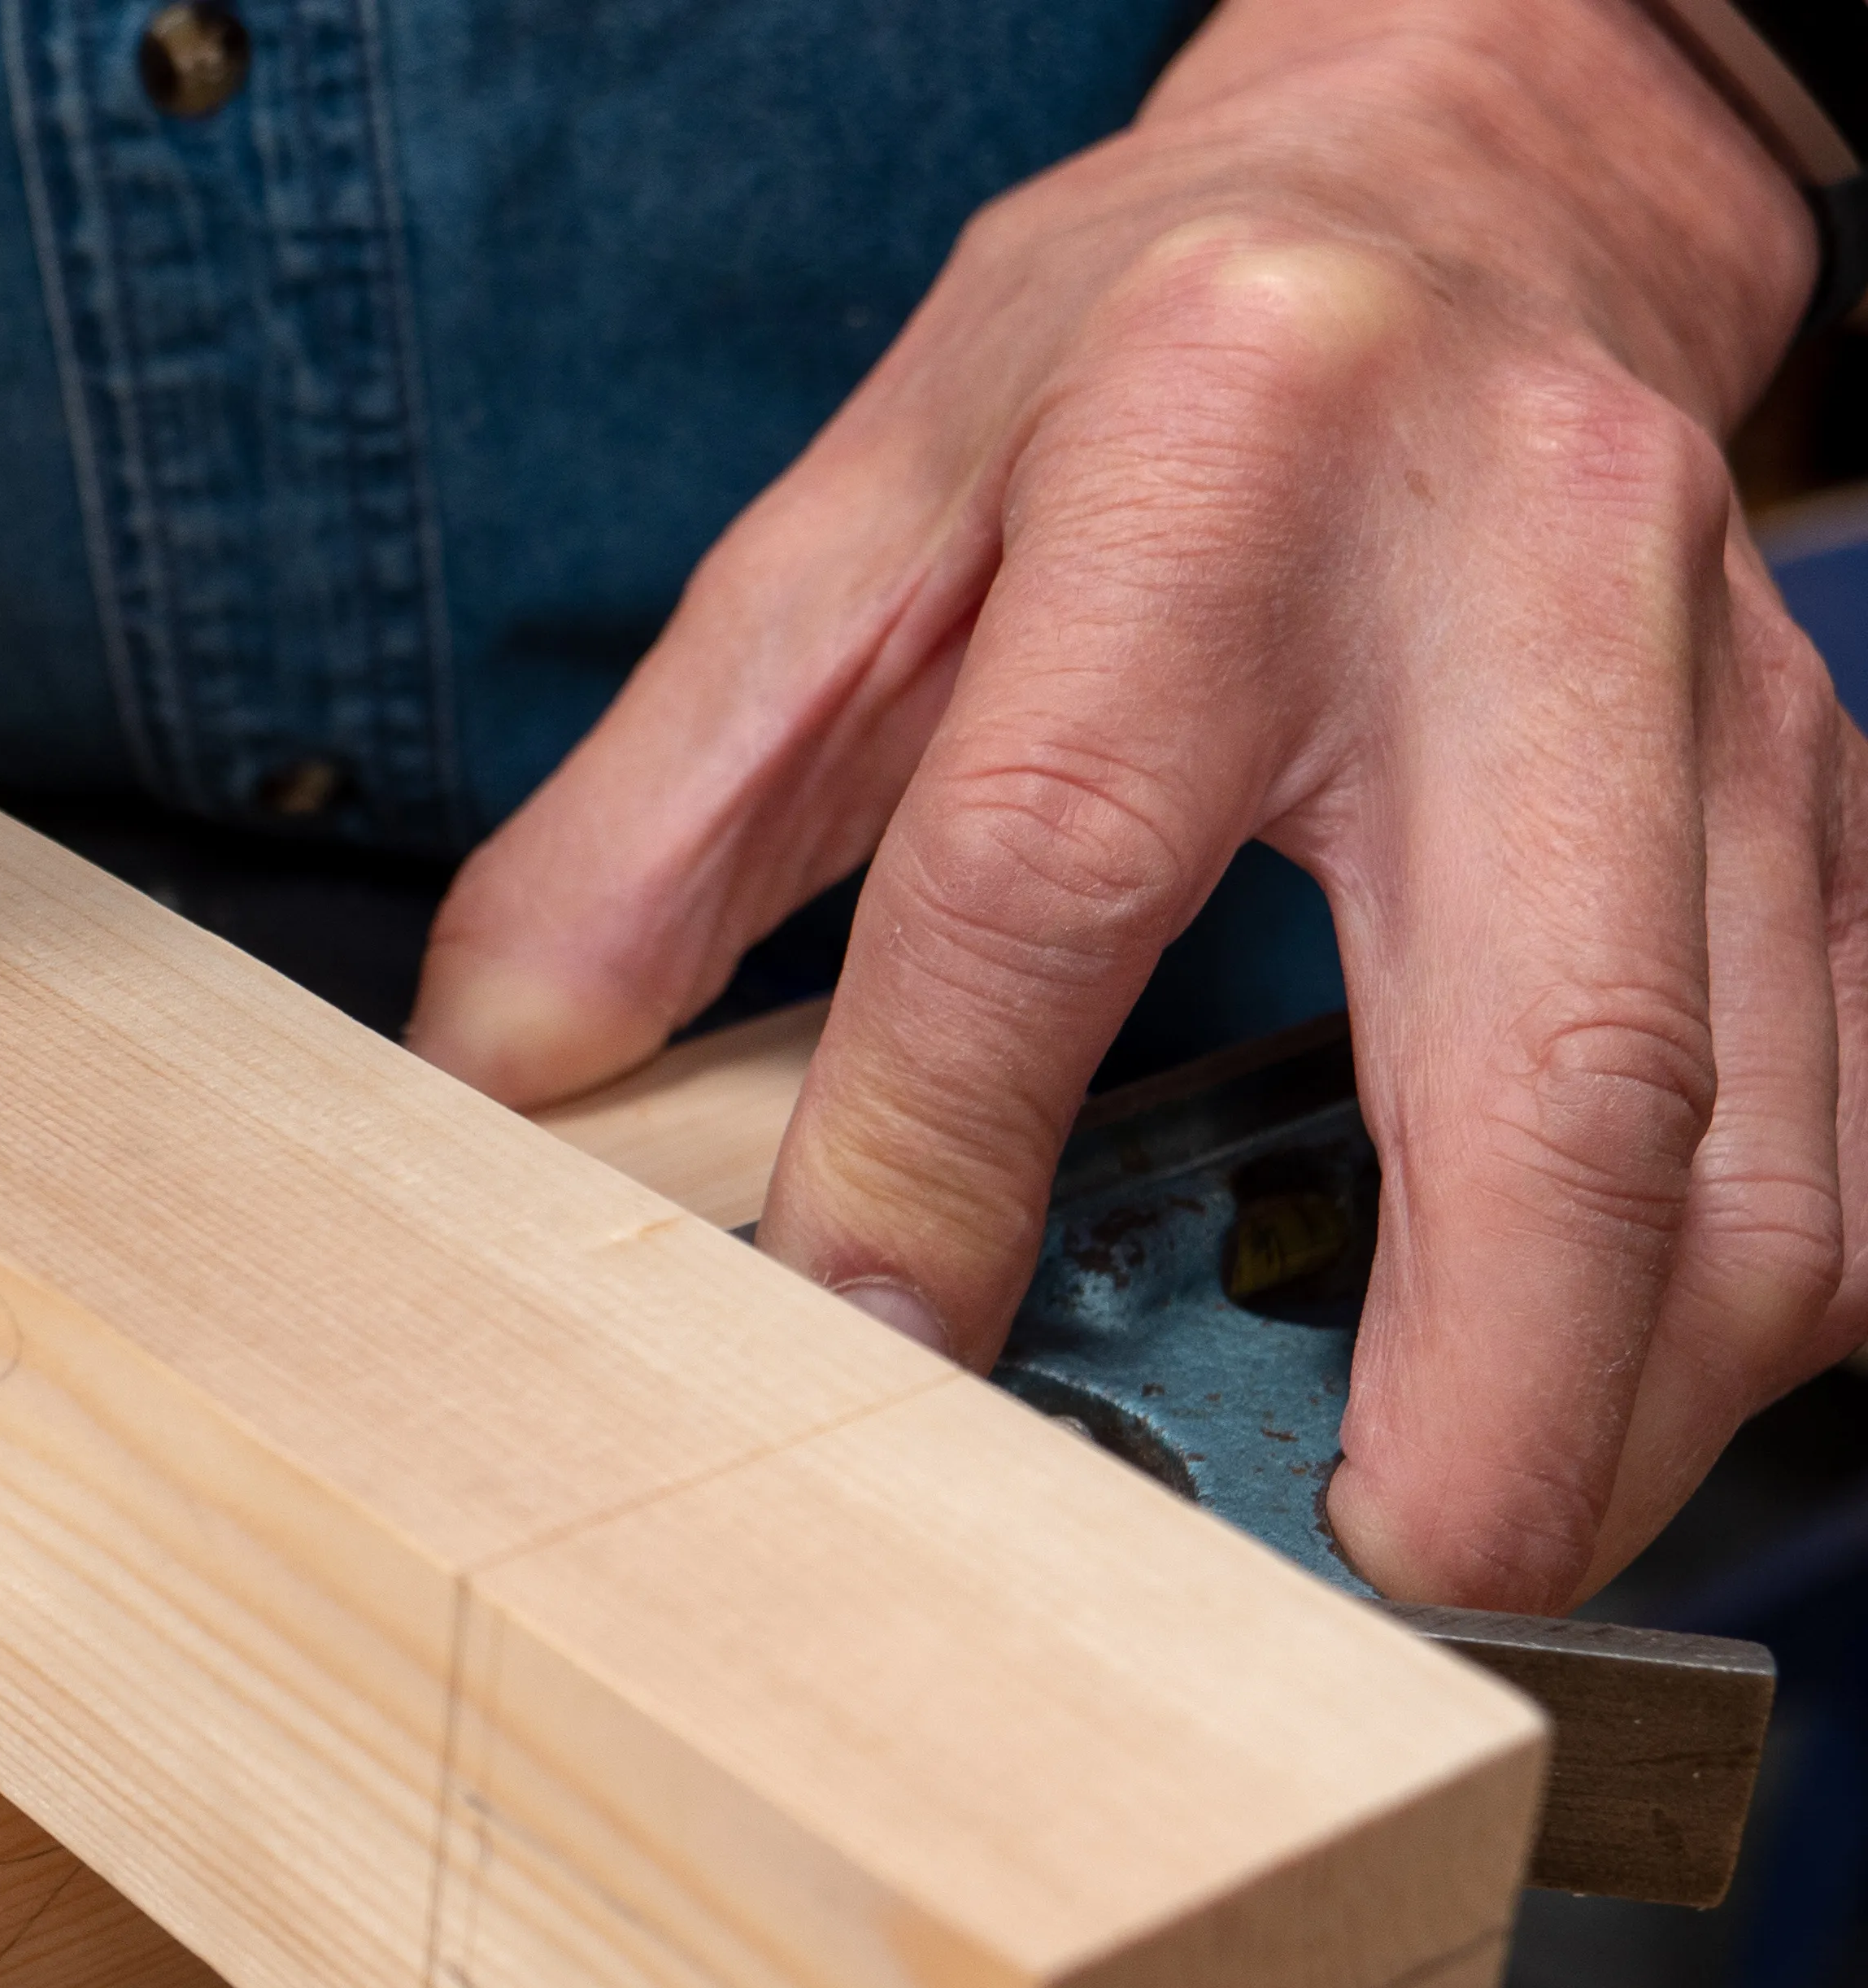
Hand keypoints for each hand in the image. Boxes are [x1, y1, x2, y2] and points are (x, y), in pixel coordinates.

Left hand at [412, 0, 1867, 1610]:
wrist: (1463, 173)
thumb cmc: (1137, 356)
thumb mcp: (849, 521)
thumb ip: (660, 810)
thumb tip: (504, 1084)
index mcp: (1211, 460)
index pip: (1060, 859)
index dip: (943, 1144)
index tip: (876, 1343)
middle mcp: (1515, 570)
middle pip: (1554, 1048)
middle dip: (1482, 1380)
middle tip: (1357, 1565)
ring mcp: (1722, 694)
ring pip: (1760, 1131)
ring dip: (1631, 1396)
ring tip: (1459, 1533)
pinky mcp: (1826, 787)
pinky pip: (1852, 1102)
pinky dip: (1751, 1297)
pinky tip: (1613, 1388)